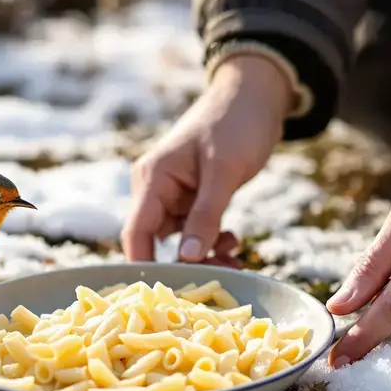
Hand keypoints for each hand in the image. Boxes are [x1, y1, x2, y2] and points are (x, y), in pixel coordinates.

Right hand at [121, 54, 293, 263]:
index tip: (164, 295)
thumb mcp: (225, 171)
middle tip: (222, 275)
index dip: (144, 266)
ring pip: (179, 240)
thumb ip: (206, 215)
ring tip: (235, 259)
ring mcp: (174, 193)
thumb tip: (188, 258)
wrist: (255, 95)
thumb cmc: (236, 124)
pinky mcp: (193, 196)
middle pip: (157, 241)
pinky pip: (195, 230)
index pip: (136, 232)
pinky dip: (212, 241)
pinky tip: (232, 242)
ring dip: (204, 253)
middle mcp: (156, 188)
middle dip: (185, 263)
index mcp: (153, 178)